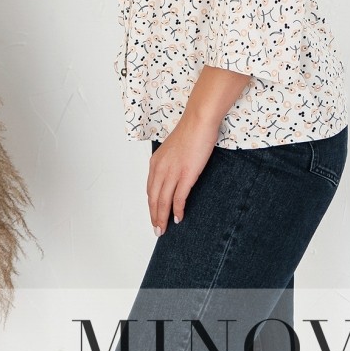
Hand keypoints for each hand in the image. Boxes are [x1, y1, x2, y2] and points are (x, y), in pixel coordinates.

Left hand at [147, 111, 219, 234]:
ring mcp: (173, 172)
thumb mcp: (173, 149)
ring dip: (162, 217)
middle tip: (157, 230)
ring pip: (163, 201)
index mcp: (156, 162)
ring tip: (163, 229)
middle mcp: (160, 168)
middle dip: (154, 216)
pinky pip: (178, 198)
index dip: (151, 205)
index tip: (153, 215)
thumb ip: (170, 162)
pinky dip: (177, 210)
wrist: (199, 121)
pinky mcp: (186, 175)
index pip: (150, 189)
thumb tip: (174, 175)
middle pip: (153, 198)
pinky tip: (178, 218)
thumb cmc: (190, 131)